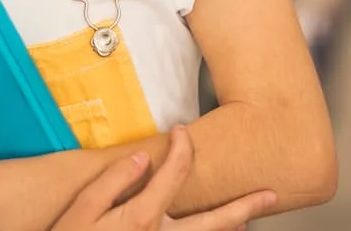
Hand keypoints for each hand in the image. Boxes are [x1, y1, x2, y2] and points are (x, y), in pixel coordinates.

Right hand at [54, 126, 275, 230]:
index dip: (182, 147)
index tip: (181, 131)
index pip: (175, 173)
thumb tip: (141, 158)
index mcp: (142, 218)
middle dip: (243, 206)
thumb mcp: (80, 211)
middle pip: (213, 222)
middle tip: (270, 194)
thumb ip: (111, 182)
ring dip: (231, 228)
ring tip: (251, 217)